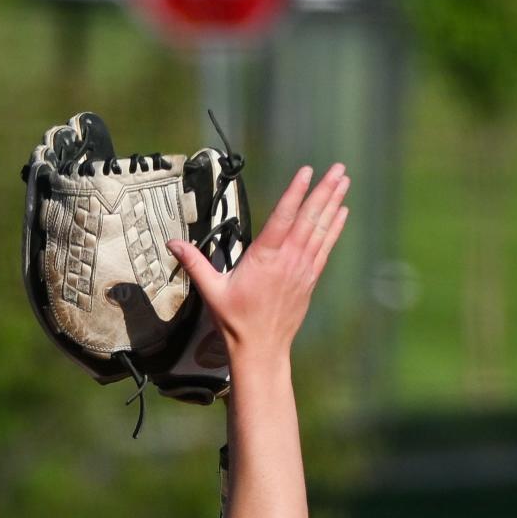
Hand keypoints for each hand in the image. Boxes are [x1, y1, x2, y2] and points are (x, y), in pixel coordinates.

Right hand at [166, 163, 349, 363]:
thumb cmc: (236, 321)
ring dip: (333, 203)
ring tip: (344, 180)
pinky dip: (334, 228)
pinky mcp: (309, 278)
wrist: (262, 349)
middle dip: (324, 191)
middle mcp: (288, 260)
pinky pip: (325, 247)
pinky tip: (342, 212)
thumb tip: (172, 243)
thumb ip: (194, 263)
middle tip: (338, 168)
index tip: (306, 172)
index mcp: (264, 259)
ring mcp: (302, 269)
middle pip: (309, 219)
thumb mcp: (211, 291)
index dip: (295, 193)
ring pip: (321, 230)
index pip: (282, 218)